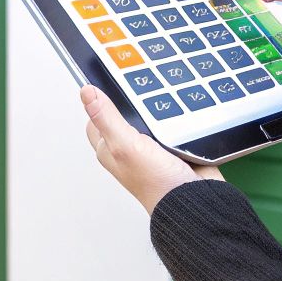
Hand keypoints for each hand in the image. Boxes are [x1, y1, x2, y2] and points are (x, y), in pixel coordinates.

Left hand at [81, 85, 222, 213]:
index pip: (96, 115)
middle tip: (141, 92)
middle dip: (133, 101)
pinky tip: (179, 115)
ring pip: (149, 114)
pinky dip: (176, 117)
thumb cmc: (157, 184)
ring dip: (158, 109)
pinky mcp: (172, 145)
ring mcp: (150, 146)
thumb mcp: (125, 146)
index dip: (101, 98)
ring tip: (164, 106)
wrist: (195, 199)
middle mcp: (127, 148)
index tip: (111, 81)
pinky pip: (172, 122)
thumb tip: (86, 93)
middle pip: (124, 111)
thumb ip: (106, 118)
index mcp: (108, 149)